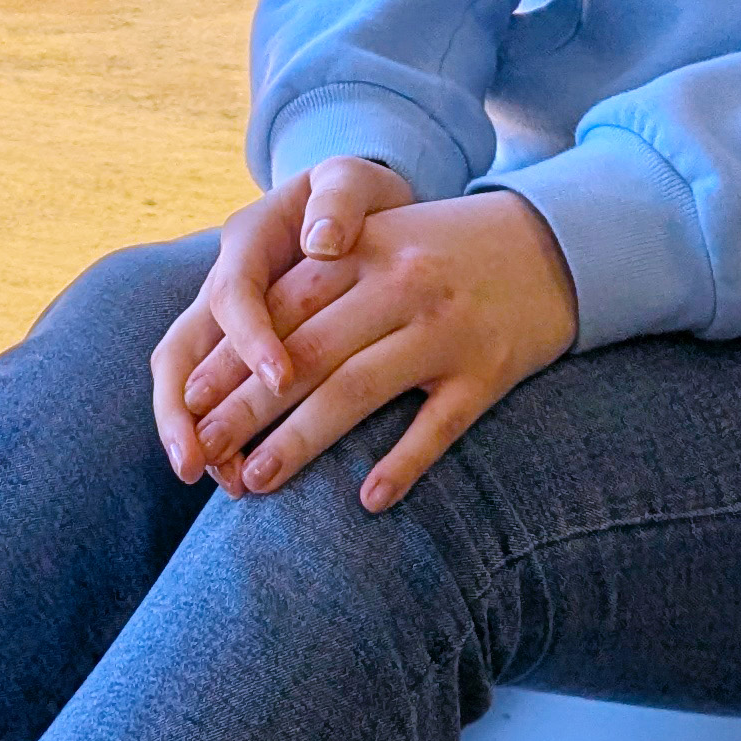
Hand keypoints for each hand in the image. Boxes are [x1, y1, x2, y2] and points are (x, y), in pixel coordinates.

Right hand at [150, 155, 405, 481]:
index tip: (283, 380)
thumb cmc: (359, 198)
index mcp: (247, 240)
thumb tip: (322, 240)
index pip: (233, 294)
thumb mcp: (353, 180)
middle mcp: (222, 283)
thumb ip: (339, 200)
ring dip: (193, 434)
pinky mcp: (237, 350)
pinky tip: (240, 477)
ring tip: (225, 484)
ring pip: (186, 381)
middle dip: (181, 409)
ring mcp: (224, 322)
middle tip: (199, 463)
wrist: (356, 208)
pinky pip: (212, 398)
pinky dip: (219, 438)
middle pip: (180, 348)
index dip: (250, 339)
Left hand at [165, 166, 581, 513]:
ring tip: (256, 481)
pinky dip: (402, 464)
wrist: (552, 243)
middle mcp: (401, 285)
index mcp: (365, 250)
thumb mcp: (381, 240)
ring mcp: (446, 331)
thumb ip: (320, 276)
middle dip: (248, 406)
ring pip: (360, 390)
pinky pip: (439, 426)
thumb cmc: (442, 250)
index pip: (282, 307)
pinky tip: (367, 501)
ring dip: (303, 440)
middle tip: (206, 451)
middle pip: (309, 353)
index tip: (188, 401)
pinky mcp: (488, 372)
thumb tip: (243, 342)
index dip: (233, 356)